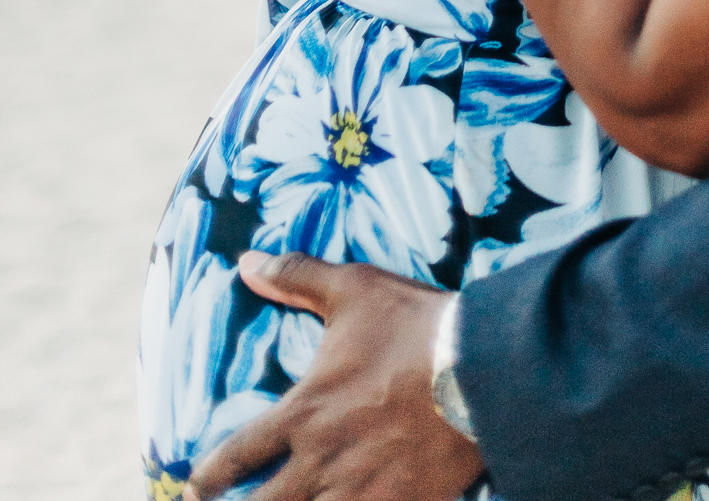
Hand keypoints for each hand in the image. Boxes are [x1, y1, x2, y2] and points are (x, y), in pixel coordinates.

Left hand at [186, 251, 482, 500]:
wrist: (483, 368)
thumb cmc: (414, 326)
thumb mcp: (354, 290)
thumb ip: (298, 277)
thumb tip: (246, 261)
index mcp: (305, 414)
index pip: (238, 456)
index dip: (209, 476)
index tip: (194, 485)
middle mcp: (322, 462)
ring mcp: (361, 493)